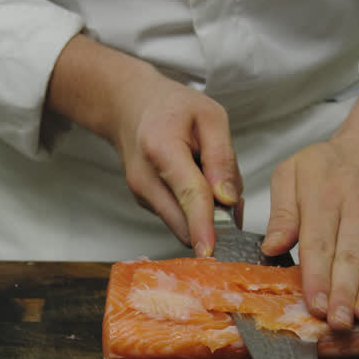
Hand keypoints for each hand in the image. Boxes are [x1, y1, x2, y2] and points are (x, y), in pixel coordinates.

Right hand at [46, 34, 240, 255]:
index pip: (188, 195)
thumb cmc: (171, 107)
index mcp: (162, 149)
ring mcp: (142, 195)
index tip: (210, 250)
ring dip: (205, 213)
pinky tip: (193, 180)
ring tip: (207, 175)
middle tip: (229, 192)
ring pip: (183, 223)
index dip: (202, 225)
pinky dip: (194, 209)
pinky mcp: (145, 204)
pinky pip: (179, 217)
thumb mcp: (209, 115)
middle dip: (214, 220)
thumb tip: (229, 198)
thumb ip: (222, 156)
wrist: (130, 108)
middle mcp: (146, 179)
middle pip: (184, 221)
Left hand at [262, 72, 358, 329]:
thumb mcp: (293, 172)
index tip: (315, 304)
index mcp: (325, 197)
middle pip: (350, 257)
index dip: (317, 277)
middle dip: (344, 293)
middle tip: (338, 322)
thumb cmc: (332, 164)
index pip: (320, 244)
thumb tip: (272, 246)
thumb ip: (281, 212)